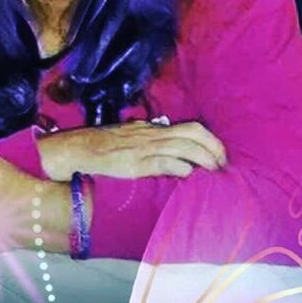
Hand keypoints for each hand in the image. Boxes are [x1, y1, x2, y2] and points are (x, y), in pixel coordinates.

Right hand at [38, 119, 226, 179]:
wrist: (78, 149)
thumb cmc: (102, 146)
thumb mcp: (130, 137)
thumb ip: (149, 141)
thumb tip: (168, 153)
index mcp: (152, 129)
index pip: (189, 127)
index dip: (209, 139)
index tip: (220, 154)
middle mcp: (152, 134)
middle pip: (193, 133)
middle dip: (213, 148)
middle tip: (223, 165)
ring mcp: (144, 147)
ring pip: (183, 146)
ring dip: (203, 159)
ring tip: (213, 173)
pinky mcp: (135, 162)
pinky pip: (163, 161)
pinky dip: (179, 167)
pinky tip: (188, 175)